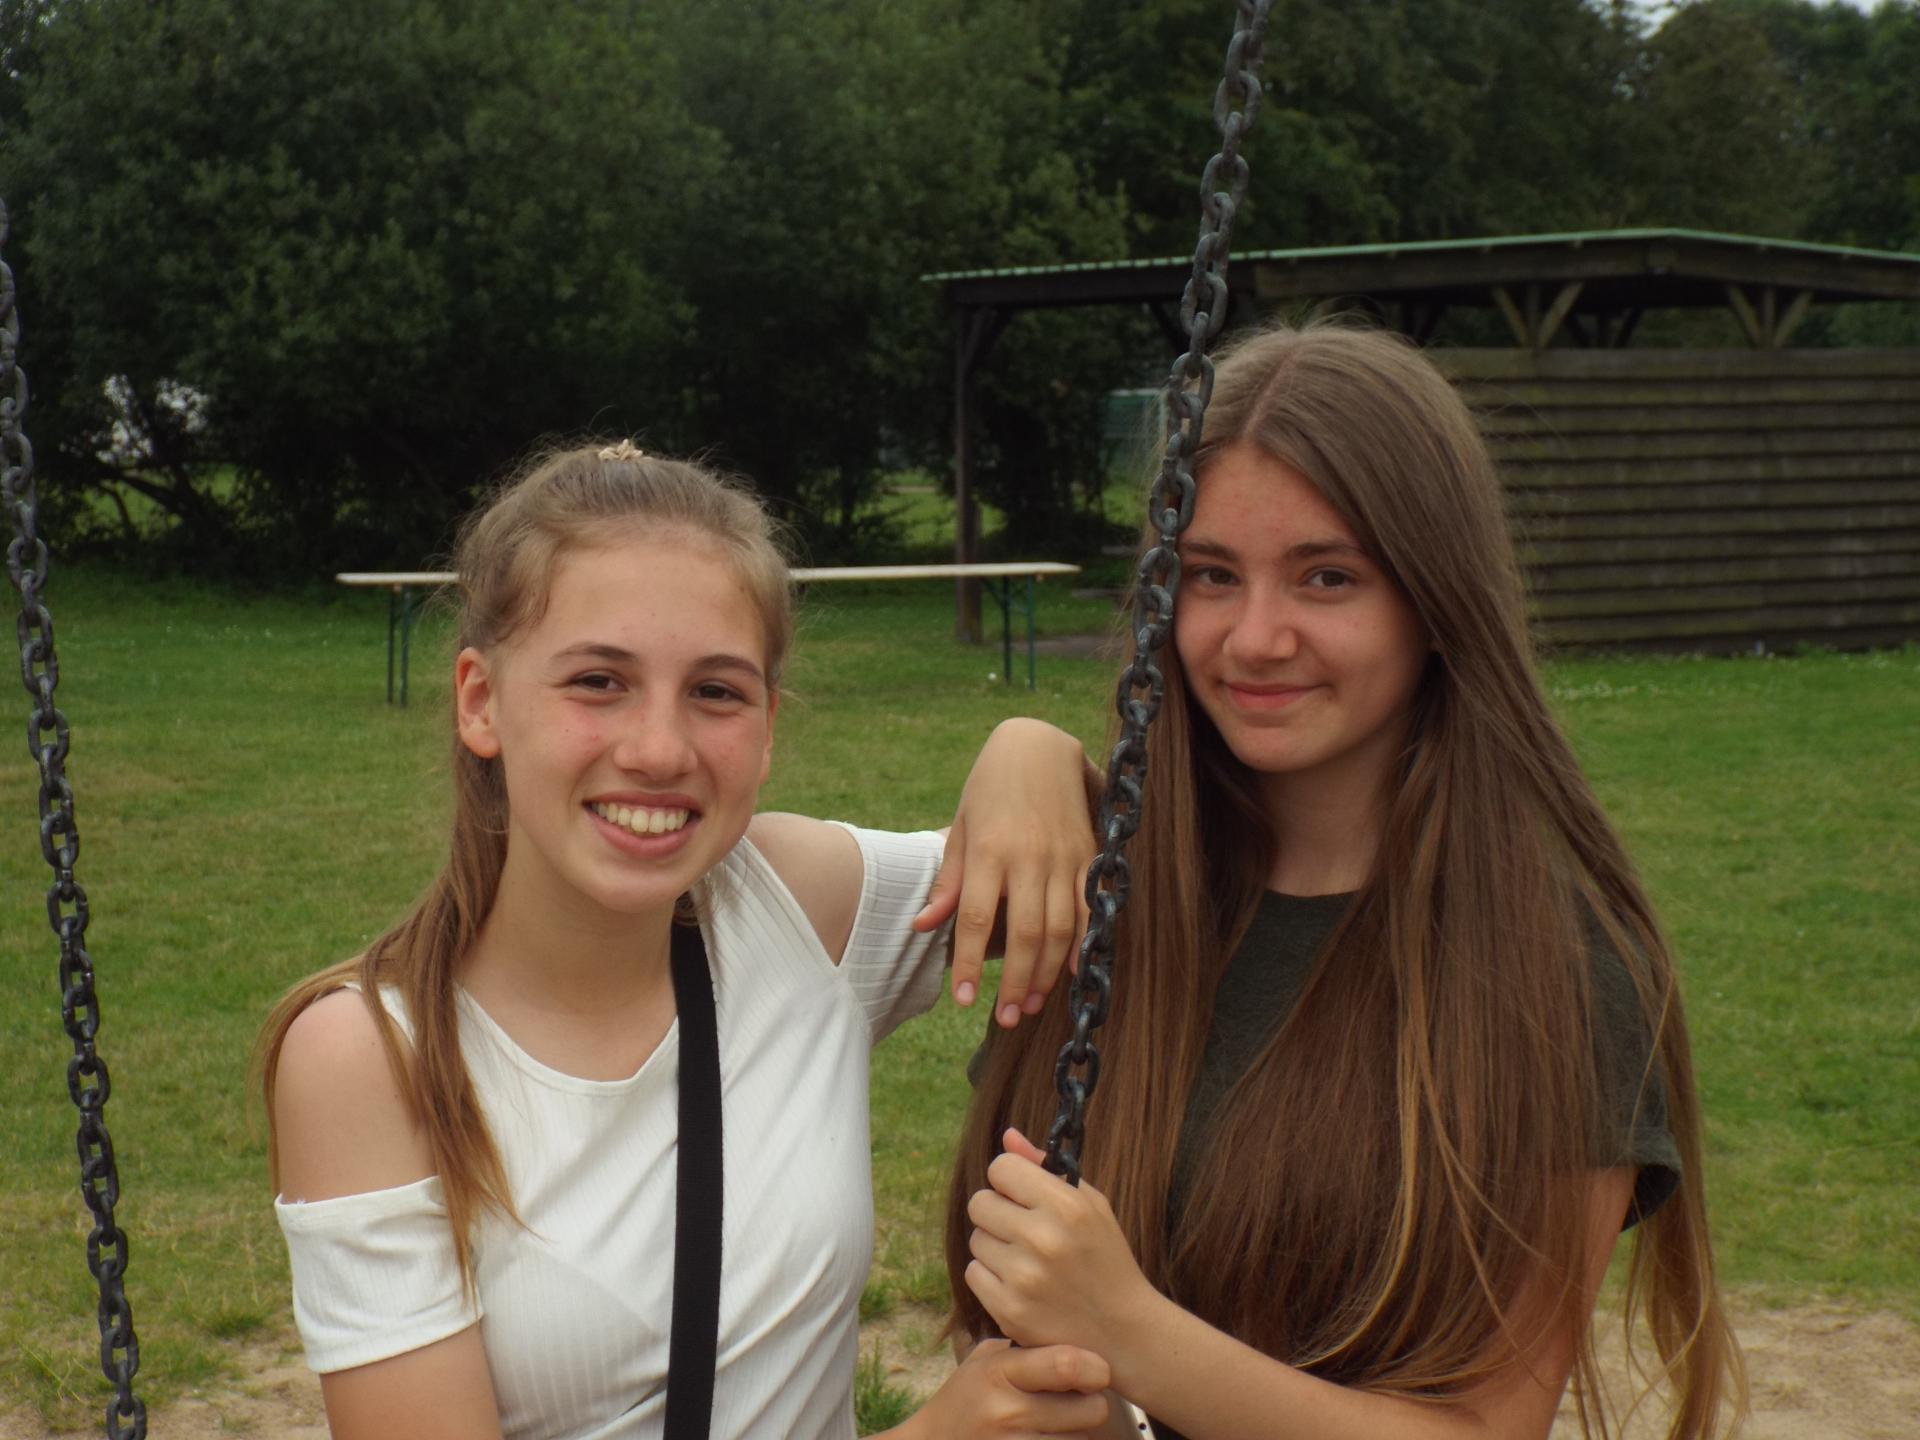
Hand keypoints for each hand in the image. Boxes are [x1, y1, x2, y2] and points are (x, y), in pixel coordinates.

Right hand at [899, 1337, 1109, 1439]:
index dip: (1095, 1367)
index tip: (1098, 1369)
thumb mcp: (984, 1361)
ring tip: (1056, 1423)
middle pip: (1090, 1409)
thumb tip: (1078, 1327)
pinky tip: (1046, 1437)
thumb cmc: (966, 1398)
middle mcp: (1007, 1411)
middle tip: (1079, 1399)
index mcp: (1000, 1371)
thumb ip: (1025, 1346)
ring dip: (1078, 1432)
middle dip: (1092, 1404)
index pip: (1067, 1363)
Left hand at [914, 719, 1096, 1028]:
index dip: (968, 963)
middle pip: (1023, 933)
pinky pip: (1089, 908)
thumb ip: (948, 879)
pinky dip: (1084, 944)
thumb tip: (923, 925)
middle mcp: (1028, 857)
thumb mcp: (961, 825)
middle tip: (1007, 1018)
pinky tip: (1075, 974)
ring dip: (1047, 972)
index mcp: (988, 849)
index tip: (963, 1000)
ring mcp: (1063, 857)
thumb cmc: (989, 786)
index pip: (975, 918)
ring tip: (1033, 1005)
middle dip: (1015, 981)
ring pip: (1060, 927)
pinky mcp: (1088, 856)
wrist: (1039, 744)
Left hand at [964, 1130, 1159, 1366]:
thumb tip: (1008, 1136)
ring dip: (995, 1246)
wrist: (1122, 1330)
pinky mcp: (1008, 1310)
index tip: (1023, 1194)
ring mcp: (1023, 1277)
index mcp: (1066, 1206)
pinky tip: (1019, 1284)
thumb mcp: (1091, 1205)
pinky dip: (991, 1277)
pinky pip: (974, 1273)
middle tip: (1023, 1229)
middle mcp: (1042, 1239)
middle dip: (997, 1211)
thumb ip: (1045, 1167)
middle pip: (979, 1202)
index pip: (1001, 1168)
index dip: (1010, 1179)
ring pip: (976, 1239)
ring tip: (1027, 1260)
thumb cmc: (1105, 1258)